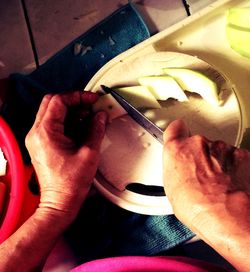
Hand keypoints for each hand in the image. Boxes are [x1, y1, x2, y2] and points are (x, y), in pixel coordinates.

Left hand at [25, 91, 106, 218]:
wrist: (59, 203)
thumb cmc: (71, 183)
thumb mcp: (89, 153)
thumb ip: (96, 130)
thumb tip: (101, 116)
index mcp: (45, 133)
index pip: (58, 101)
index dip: (78, 96)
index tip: (92, 99)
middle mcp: (36, 133)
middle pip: (52, 103)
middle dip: (73, 101)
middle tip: (90, 105)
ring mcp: (37, 139)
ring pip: (52, 112)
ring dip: (71, 111)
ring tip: (89, 117)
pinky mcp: (42, 144)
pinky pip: (52, 124)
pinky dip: (67, 121)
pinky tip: (81, 127)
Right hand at [162, 120, 249, 269]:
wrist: (226, 215)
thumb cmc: (197, 206)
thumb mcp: (171, 187)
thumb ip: (175, 167)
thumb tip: (180, 169)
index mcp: (177, 149)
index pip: (176, 128)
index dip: (178, 133)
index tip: (181, 137)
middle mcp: (198, 143)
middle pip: (198, 142)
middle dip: (199, 154)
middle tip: (200, 173)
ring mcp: (220, 147)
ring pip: (217, 150)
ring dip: (216, 161)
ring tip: (216, 182)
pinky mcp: (240, 154)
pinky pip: (234, 157)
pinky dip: (233, 166)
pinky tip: (229, 182)